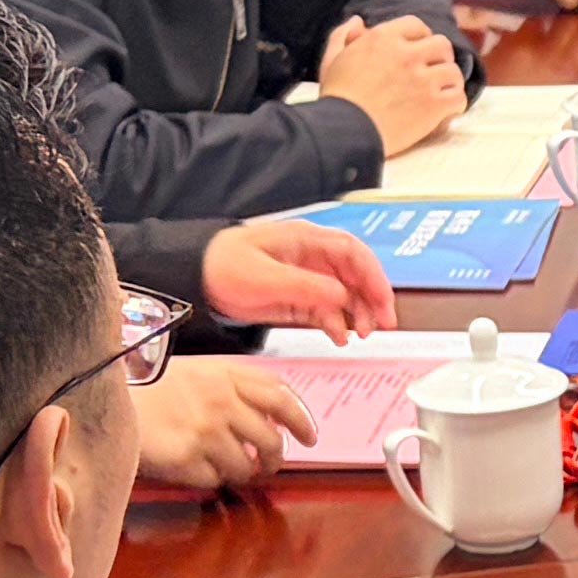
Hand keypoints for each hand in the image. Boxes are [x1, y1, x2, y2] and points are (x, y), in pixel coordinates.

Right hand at [132, 356, 307, 497]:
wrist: (105, 399)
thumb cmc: (149, 387)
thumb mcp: (197, 371)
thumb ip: (232, 386)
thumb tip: (270, 413)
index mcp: (225, 376)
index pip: (280, 397)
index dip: (301, 420)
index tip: (310, 437)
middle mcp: (221, 402)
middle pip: (271, 438)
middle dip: (276, 458)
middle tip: (271, 465)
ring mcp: (206, 431)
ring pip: (246, 465)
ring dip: (243, 473)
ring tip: (232, 470)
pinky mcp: (187, 457)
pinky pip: (214, 480)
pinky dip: (211, 480)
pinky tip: (198, 469)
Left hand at [203, 216, 391, 336]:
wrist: (193, 280)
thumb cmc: (224, 267)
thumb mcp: (264, 278)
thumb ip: (305, 287)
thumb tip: (343, 297)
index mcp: (306, 241)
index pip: (354, 254)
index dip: (374, 277)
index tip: (383, 303)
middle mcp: (311, 257)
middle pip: (355, 274)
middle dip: (373, 299)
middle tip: (383, 325)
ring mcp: (305, 278)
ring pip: (345, 294)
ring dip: (357, 314)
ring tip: (362, 335)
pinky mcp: (296, 297)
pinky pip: (326, 309)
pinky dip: (337, 323)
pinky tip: (339, 337)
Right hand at [315, 13, 464, 154]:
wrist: (344, 131)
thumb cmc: (336, 97)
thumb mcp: (332, 59)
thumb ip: (343, 36)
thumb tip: (357, 21)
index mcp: (384, 38)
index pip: (416, 25)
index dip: (420, 37)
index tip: (417, 51)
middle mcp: (407, 54)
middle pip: (441, 45)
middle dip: (439, 57)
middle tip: (433, 72)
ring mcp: (423, 79)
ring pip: (453, 71)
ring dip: (449, 81)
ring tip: (441, 92)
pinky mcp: (433, 104)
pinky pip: (458, 97)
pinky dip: (455, 104)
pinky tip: (446, 111)